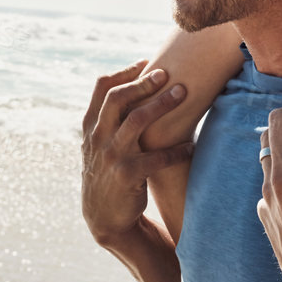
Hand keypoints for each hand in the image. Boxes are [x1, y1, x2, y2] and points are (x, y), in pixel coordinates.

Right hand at [81, 61, 192, 245]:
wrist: (103, 218)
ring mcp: (110, 157)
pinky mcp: (127, 176)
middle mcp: (97, 138)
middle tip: (166, 73)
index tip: (146, 63)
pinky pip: (156, 157)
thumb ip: (108, 121)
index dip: (124, 72)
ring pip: (136, 121)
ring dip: (162, 104)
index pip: (101, 88)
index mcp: (90, 127)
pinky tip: (191, 145)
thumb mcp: (98, 146)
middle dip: (143, 83)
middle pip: (117, 99)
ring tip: (183, 93)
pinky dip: (177, 150)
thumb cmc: (108, 174)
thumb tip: (135, 87)